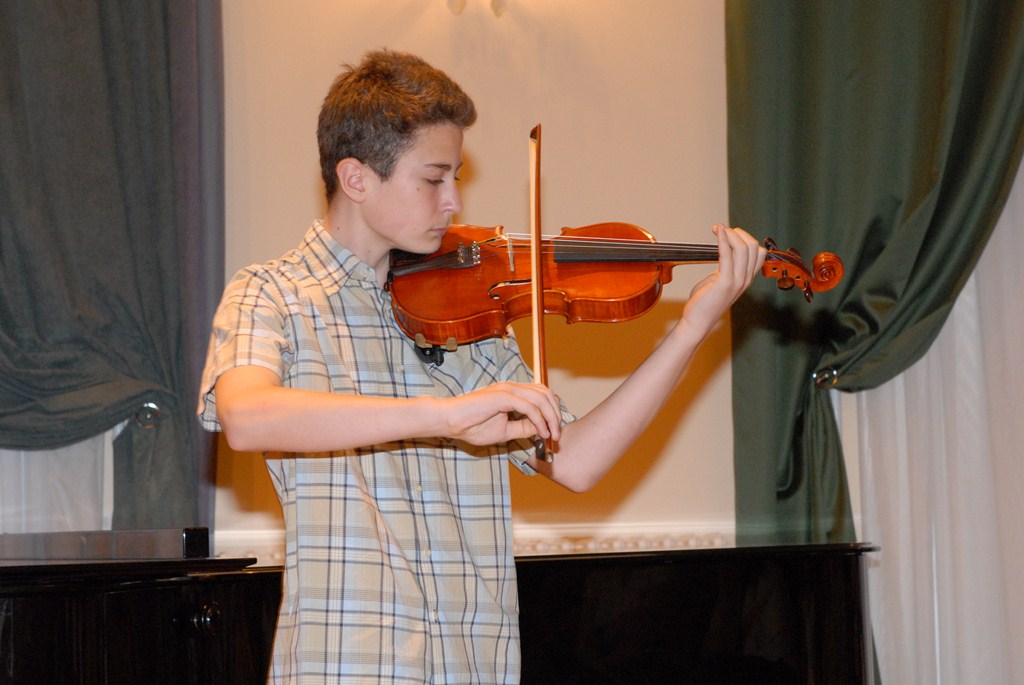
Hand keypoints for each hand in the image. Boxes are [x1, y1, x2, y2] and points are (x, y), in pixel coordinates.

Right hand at [442, 381, 561, 446]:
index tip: (554, 432)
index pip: (542, 395)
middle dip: (556, 414)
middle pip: (546, 394)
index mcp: (512, 393)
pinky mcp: (503, 396)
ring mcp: (508, 390)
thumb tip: (541, 429)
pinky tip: (541, 432)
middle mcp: (512, 388)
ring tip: (552, 435)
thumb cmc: (471, 426)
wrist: (450, 422)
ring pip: (541, 398)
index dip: (553, 412)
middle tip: (557, 435)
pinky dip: (539, 420)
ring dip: (551, 418)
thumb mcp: (505, 431)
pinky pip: (529, 407)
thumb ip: (522, 428)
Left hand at [681, 225, 764, 334]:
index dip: (745, 238)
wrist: (698, 320)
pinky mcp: (725, 282)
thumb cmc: (705, 301)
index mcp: (746, 278)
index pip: (758, 252)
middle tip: (721, 229)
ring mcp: (737, 281)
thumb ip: (725, 267)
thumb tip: (723, 250)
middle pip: (753, 246)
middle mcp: (746, 279)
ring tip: (717, 228)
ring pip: (744, 248)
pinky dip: (723, 239)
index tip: (728, 233)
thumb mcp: (719, 280)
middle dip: (738, 232)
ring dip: (730, 233)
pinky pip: (728, 255)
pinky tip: (717, 231)